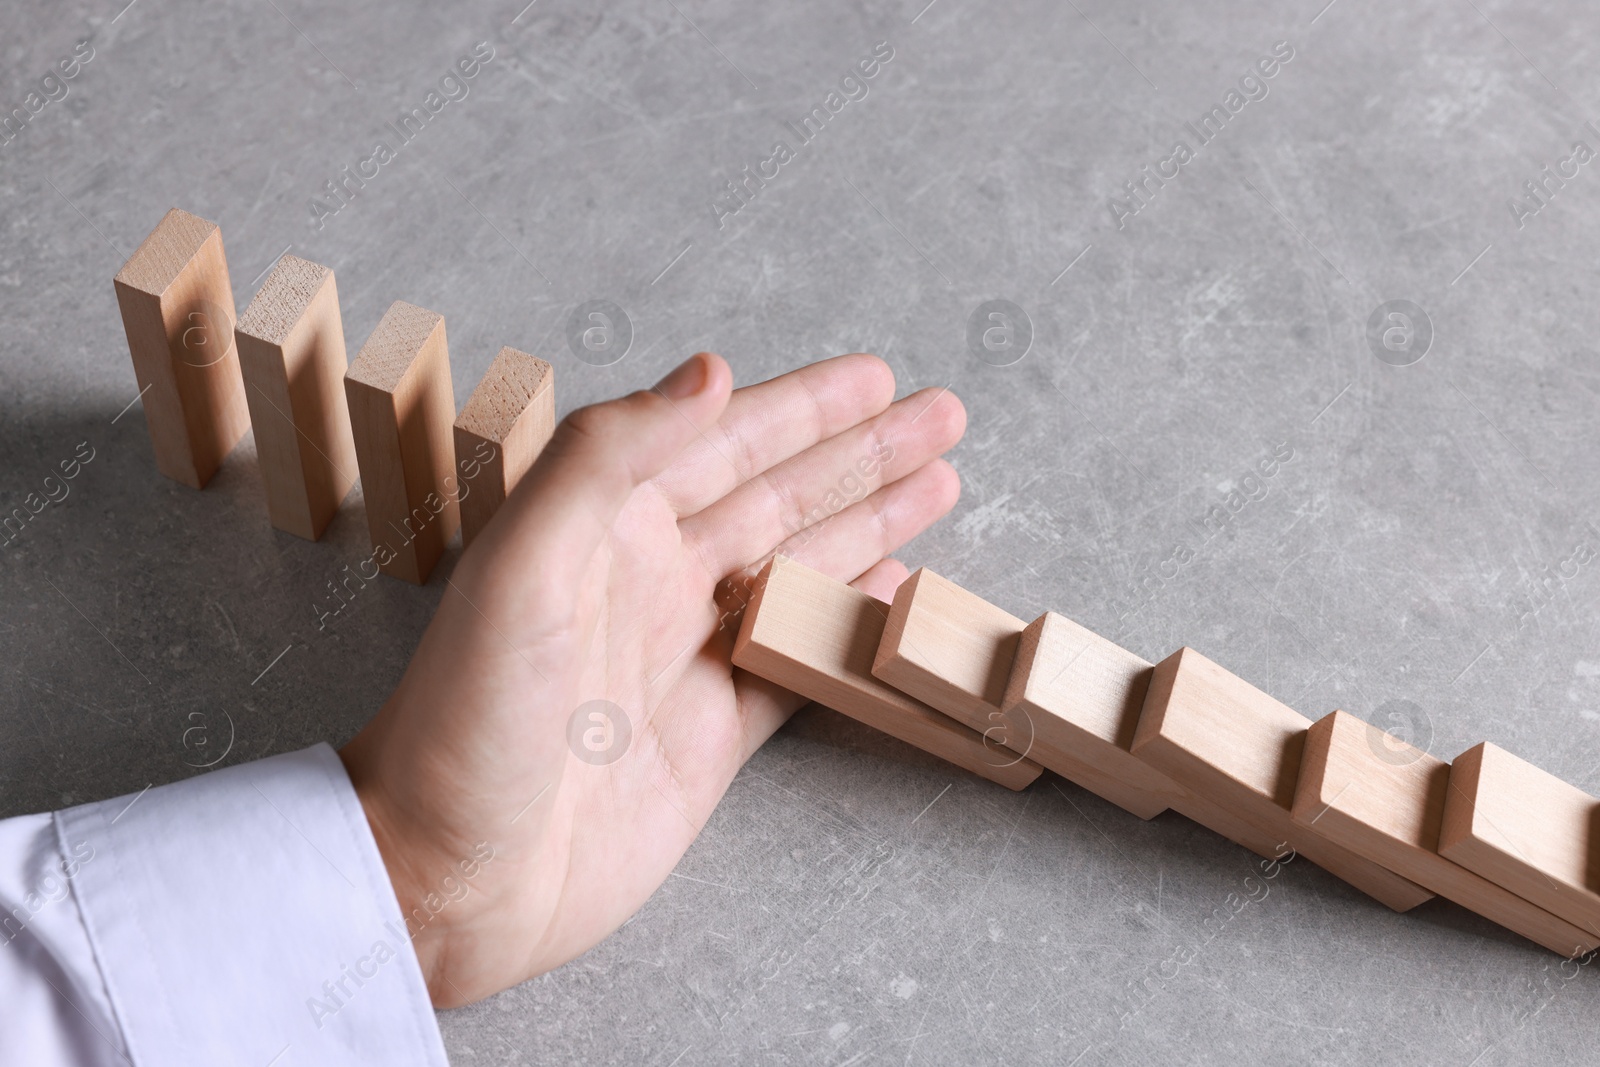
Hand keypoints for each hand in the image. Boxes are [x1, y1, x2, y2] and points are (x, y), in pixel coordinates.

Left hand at [337, 351, 965, 1005]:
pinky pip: (801, 664)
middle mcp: (651, 582)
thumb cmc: (462, 723)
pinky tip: (894, 596)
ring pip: (802, 570)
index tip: (877, 378)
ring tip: (941, 485)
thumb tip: (709, 374)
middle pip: (782, 497)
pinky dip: (851, 628)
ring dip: (871, 524)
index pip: (725, 443)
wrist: (448, 881)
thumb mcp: (520, 569)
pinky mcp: (711, 737)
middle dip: (862, 455)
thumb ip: (606, 460)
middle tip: (942, 416)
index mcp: (606, 529)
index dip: (805, 408)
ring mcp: (686, 658)